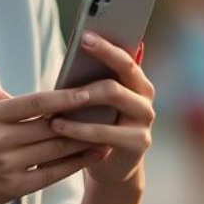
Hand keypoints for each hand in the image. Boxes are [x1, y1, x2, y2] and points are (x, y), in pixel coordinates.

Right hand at [0, 78, 104, 203]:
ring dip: (84, 140)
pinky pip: (51, 174)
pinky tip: (91, 156)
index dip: (63, 97)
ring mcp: (7, 165)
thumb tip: (10, 90)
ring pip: (55, 149)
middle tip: (106, 108)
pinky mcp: (13, 187)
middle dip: (81, 117)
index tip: (88, 90)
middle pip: (50, 126)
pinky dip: (74, 164)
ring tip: (106, 131)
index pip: (33, 103)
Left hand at [47, 35, 155, 185]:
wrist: (108, 167)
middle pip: (125, 71)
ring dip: (83, 96)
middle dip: (101, 59)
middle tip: (72, 60)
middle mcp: (144, 98)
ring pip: (115, 95)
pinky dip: (79, 128)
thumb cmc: (92, 126)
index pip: (125, 56)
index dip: (107, 45)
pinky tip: (57, 126)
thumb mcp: (88, 103)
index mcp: (135, 82)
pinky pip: (106, 132)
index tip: (85, 35)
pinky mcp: (139, 143)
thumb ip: (83, 79)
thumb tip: (65, 49)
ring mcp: (145, 120)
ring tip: (57, 94)